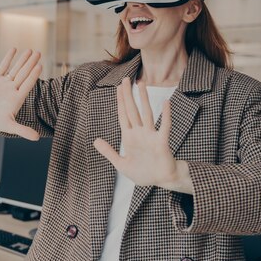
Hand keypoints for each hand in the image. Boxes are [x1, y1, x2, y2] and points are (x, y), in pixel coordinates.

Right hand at [0, 48, 41, 140]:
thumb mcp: (9, 126)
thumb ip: (22, 130)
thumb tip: (37, 138)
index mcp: (17, 98)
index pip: (26, 85)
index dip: (32, 76)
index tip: (39, 66)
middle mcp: (13, 88)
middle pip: (23, 74)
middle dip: (30, 63)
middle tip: (39, 53)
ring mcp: (5, 82)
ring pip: (15, 69)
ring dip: (23, 59)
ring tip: (31, 50)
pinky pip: (3, 66)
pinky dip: (8, 58)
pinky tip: (15, 49)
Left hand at [93, 77, 192, 193]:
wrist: (162, 181)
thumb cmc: (144, 172)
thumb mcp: (121, 164)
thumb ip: (109, 152)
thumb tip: (95, 140)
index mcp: (129, 137)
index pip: (123, 115)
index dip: (120, 102)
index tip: (118, 88)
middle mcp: (140, 133)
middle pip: (132, 110)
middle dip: (128, 96)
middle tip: (126, 79)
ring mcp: (151, 136)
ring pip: (146, 114)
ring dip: (143, 99)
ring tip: (141, 84)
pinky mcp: (162, 142)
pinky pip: (165, 126)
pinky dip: (166, 114)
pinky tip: (165, 102)